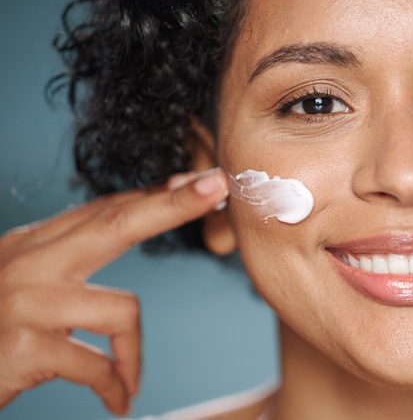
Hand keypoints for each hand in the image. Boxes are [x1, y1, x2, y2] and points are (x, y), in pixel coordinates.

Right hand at [0, 168, 227, 414]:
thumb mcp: (26, 284)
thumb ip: (71, 257)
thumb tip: (134, 222)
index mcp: (32, 244)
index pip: (106, 210)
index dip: (157, 197)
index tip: (202, 183)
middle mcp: (29, 262)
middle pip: (117, 223)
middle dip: (174, 204)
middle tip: (217, 187)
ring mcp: (27, 302)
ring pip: (122, 308)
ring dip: (132, 352)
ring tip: (126, 381)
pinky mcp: (25, 346)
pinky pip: (97, 364)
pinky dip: (115, 385)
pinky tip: (117, 401)